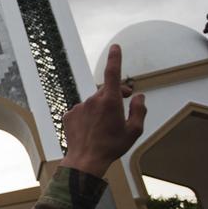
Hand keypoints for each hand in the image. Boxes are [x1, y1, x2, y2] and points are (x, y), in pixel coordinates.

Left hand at [61, 45, 145, 177]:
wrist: (85, 161)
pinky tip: (90, 131)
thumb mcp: (134, 130)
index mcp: (109, 101)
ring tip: (103, 128)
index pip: (113, 73)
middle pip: (105, 91)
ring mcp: (78, 107)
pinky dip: (87, 117)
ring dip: (100, 109)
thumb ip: (139, 110)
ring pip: (92, 103)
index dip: (115, 58)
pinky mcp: (68, 115)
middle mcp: (92, 100)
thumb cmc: (111, 147)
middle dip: (115, 94)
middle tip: (124, 103)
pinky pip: (81, 112)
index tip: (115, 47)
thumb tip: (138, 97)